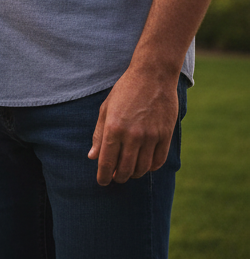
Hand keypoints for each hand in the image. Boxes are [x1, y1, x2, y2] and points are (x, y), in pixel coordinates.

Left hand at [87, 66, 178, 185]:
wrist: (152, 76)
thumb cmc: (125, 91)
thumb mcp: (106, 109)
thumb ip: (99, 135)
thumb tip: (92, 157)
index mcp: (114, 128)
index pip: (107, 161)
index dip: (103, 175)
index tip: (102, 182)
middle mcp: (133, 135)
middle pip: (125, 169)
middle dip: (118, 177)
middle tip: (115, 177)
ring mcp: (151, 136)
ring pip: (143, 168)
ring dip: (134, 174)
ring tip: (129, 172)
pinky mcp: (166, 135)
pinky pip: (159, 161)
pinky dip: (151, 167)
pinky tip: (145, 165)